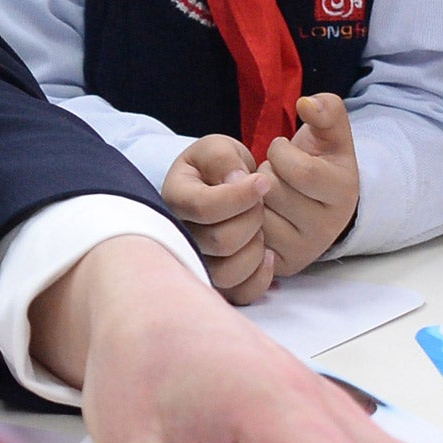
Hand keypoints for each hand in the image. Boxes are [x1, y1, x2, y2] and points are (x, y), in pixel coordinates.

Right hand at [162, 133, 276, 304]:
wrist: (216, 188)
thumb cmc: (216, 168)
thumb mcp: (217, 149)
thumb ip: (222, 158)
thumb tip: (236, 182)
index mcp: (174, 199)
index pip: (205, 207)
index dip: (241, 196)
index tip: (263, 181)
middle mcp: (179, 236)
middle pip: (221, 241)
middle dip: (252, 218)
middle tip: (260, 203)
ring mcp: (197, 262)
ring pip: (228, 273)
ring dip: (255, 248)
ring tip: (260, 228)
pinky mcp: (216, 282)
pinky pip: (239, 294)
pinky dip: (260, 277)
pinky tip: (268, 253)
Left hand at [257, 93, 359, 277]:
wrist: (318, 203)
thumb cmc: (321, 162)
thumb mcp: (331, 133)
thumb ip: (327, 109)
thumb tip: (307, 104)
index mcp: (344, 193)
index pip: (301, 170)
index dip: (282, 152)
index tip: (282, 148)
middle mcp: (328, 227)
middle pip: (274, 192)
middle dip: (265, 174)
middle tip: (274, 173)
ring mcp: (305, 249)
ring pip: (257, 215)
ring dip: (251, 198)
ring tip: (267, 194)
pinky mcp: (282, 264)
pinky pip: (249, 239)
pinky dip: (245, 220)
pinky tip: (257, 212)